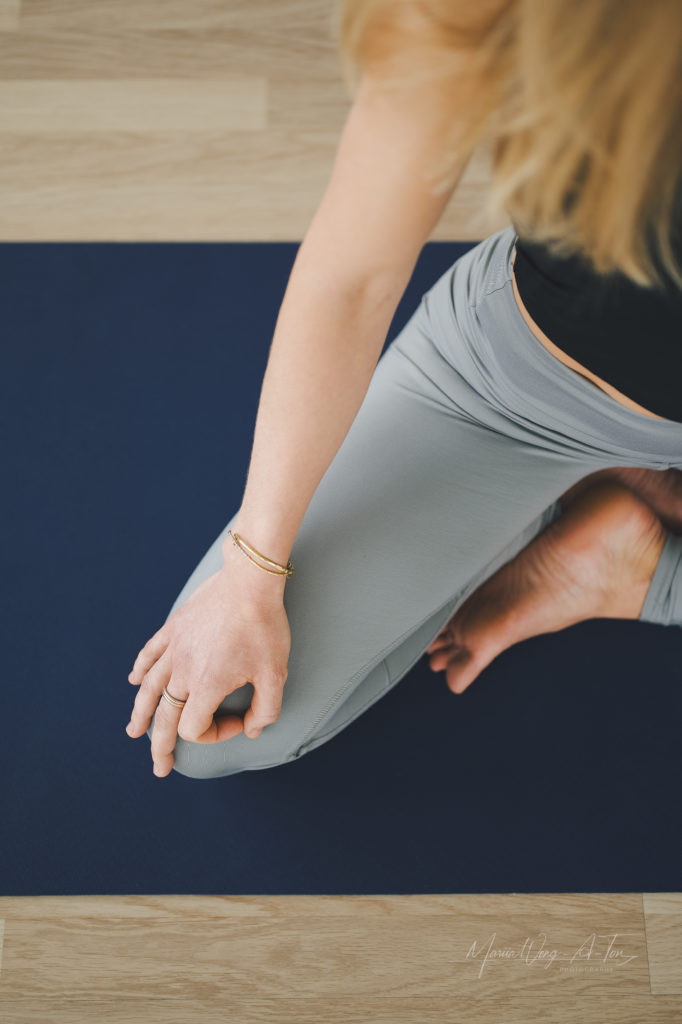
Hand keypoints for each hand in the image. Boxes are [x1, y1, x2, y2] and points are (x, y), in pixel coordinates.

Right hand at [125, 563, 290, 776]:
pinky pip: (150, 653)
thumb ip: (266, 710)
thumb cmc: (265, 628)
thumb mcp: (275, 674)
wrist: (250, 581)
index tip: (239, 720)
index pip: (195, 728)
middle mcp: (183, 670)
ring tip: (133, 732)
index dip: (216, 734)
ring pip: (149, 688)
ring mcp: (174, 648)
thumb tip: (251, 729)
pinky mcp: (173, 628)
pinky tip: (135, 681)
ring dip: (140, 713)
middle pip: (164, 717)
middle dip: (161, 746)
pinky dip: (141, 669)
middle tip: (160, 767)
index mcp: (206, 685)